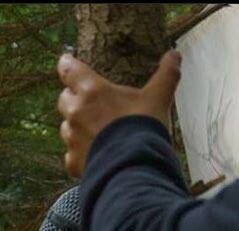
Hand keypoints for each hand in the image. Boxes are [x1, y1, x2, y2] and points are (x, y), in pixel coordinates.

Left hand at [56, 49, 181, 177]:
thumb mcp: (158, 97)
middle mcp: (76, 113)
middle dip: (72, 98)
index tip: (65, 60)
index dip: (66, 64)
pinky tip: (93, 155)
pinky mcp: (73, 163)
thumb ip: (166, 74)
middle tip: (85, 100)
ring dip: (75, 126)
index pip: (70, 70)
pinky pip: (70, 155)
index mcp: (92, 91)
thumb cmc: (143, 127)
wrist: (133, 167)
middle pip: (64, 99)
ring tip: (93, 130)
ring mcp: (72, 140)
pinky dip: (79, 153)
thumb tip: (174, 55)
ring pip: (66, 128)